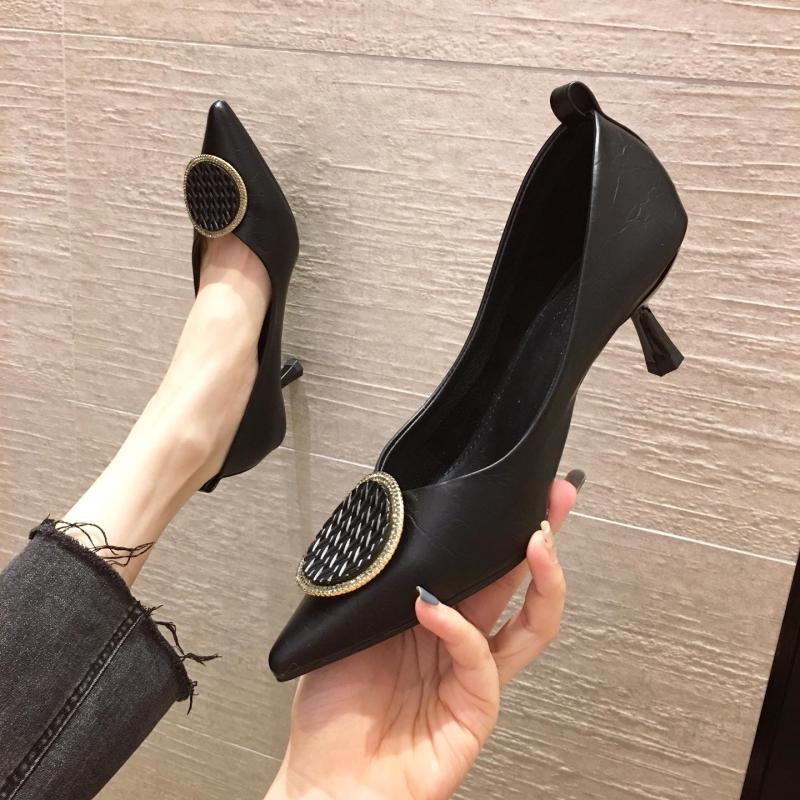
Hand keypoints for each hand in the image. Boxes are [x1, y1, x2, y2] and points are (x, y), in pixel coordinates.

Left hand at [267, 478, 577, 799]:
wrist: (325, 784)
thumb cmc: (332, 709)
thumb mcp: (349, 625)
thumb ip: (379, 585)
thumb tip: (401, 530)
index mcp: (434, 618)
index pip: (481, 566)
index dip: (501, 530)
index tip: (516, 492)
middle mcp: (461, 643)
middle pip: (517, 585)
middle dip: (542, 539)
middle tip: (554, 500)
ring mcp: (472, 679)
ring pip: (530, 625)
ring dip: (539, 579)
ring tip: (535, 542)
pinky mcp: (474, 714)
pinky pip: (479, 663)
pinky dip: (460, 631)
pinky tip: (434, 609)